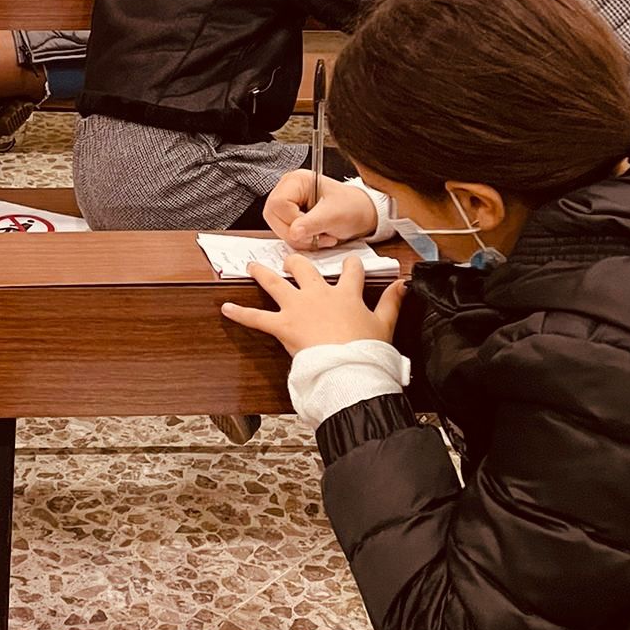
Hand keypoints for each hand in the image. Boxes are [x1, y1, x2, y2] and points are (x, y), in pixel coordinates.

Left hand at [224, 252, 405, 354]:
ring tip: (253, 266)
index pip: (351, 270)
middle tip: (293, 260)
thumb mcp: (385, 324)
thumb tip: (404, 285)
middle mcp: (319, 294)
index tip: (352, 262)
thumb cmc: (367, 350)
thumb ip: (392, 302)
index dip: (352, 265)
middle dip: (298, 261)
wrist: (349, 369)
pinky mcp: (283, 325)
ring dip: (263, 273)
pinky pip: (256, 318)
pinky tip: (225, 308)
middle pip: (306, 267)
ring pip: (276, 283)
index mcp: (346, 293)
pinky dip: (239, 313)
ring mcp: (298, 307)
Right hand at [264, 170, 379, 250]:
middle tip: (315, 236)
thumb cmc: (351, 207)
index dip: (292, 220)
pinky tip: (314, 237)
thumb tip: (294, 232)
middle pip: (273, 215)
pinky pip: (284, 232)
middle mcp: (288, 189)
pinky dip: (299, 240)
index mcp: (297, 180)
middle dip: (294, 232)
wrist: (361, 214)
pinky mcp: (289, 216)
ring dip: (298, 239)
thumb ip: (313, 223)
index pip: (278, 203)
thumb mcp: (334, 215)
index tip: (310, 229)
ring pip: (276, 227)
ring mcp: (287, 203)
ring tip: (318, 237)